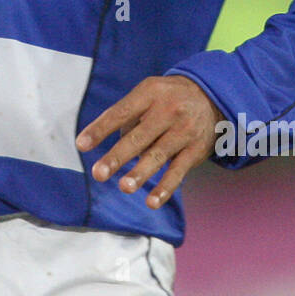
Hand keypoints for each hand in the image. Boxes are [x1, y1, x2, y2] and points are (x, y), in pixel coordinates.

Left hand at [76, 75, 223, 208]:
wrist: (212, 95)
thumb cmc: (167, 98)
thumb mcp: (149, 93)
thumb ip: (128, 117)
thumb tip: (114, 150)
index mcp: (150, 94)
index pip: (120, 112)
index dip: (100, 129)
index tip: (82, 145)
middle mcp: (168, 111)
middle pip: (139, 136)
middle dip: (117, 156)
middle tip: (98, 173)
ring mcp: (184, 131)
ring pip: (159, 155)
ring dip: (140, 173)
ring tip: (124, 187)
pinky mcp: (196, 150)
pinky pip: (179, 171)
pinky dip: (165, 187)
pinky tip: (152, 201)